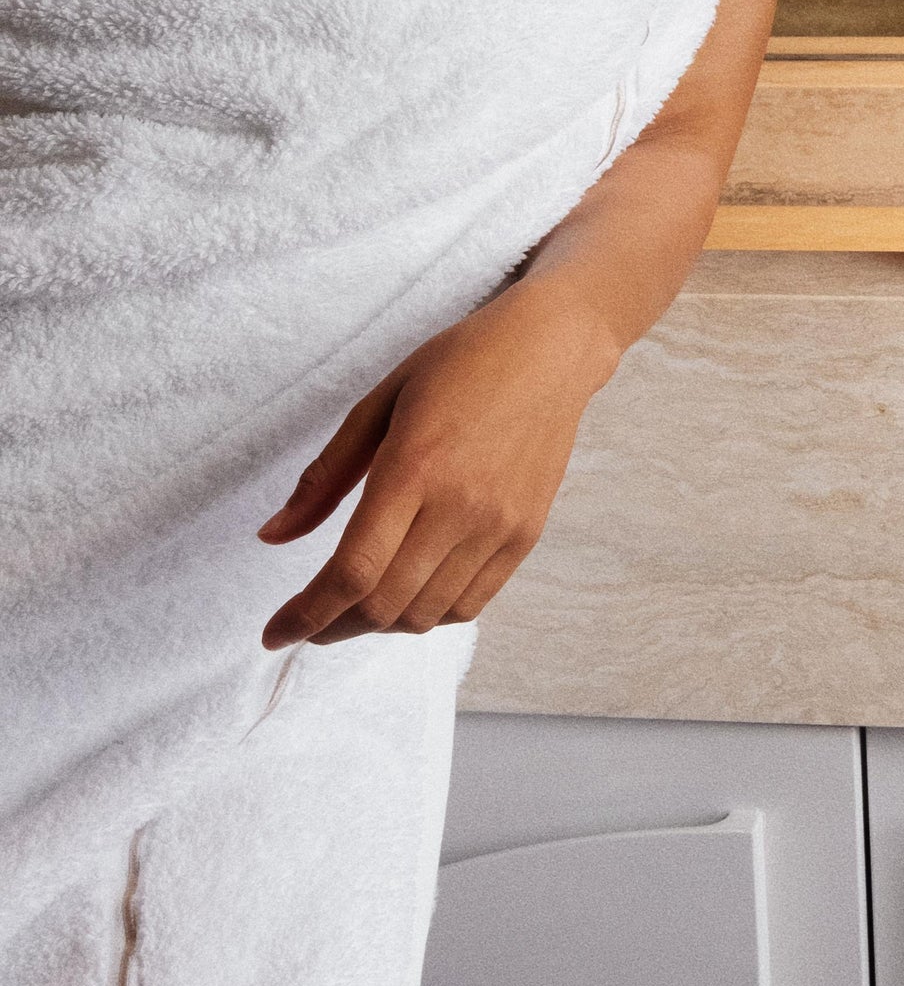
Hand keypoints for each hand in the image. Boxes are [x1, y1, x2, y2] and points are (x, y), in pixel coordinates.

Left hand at [257, 279, 622, 647]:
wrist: (550, 351)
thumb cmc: (459, 365)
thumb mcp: (379, 403)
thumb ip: (324, 477)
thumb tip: (271, 536)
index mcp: (413, 467)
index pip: (353, 572)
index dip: (306, 615)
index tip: (275, 633)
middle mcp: (459, 506)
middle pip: (384, 605)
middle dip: (332, 628)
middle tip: (308, 622)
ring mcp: (498, 526)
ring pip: (425, 615)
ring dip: (379, 625)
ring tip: (355, 606)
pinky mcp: (525, 535)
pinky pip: (469, 604)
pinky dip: (428, 615)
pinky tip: (407, 595)